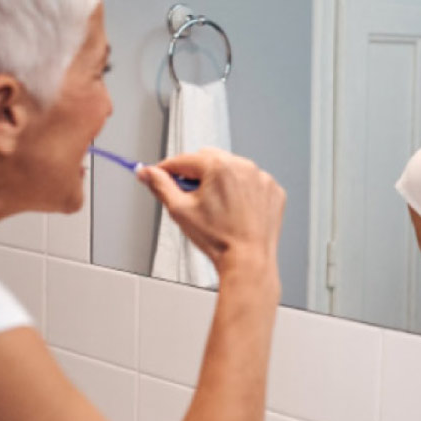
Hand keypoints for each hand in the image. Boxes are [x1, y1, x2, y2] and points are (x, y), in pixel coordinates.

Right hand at [136, 148, 285, 275]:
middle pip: (208, 159)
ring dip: (221, 181)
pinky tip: (236, 211)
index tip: (160, 174)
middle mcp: (244, 166)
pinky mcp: (273, 191)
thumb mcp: (180, 210)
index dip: (167, 169)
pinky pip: (252, 182)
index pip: (184, 160)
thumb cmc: (219, 240)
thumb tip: (147, 173)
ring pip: (232, 170)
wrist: (248, 261)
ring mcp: (261, 178)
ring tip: (216, 208)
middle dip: (196, 174)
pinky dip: (242, 191)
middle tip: (190, 196)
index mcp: (219, 166)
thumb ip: (160, 186)